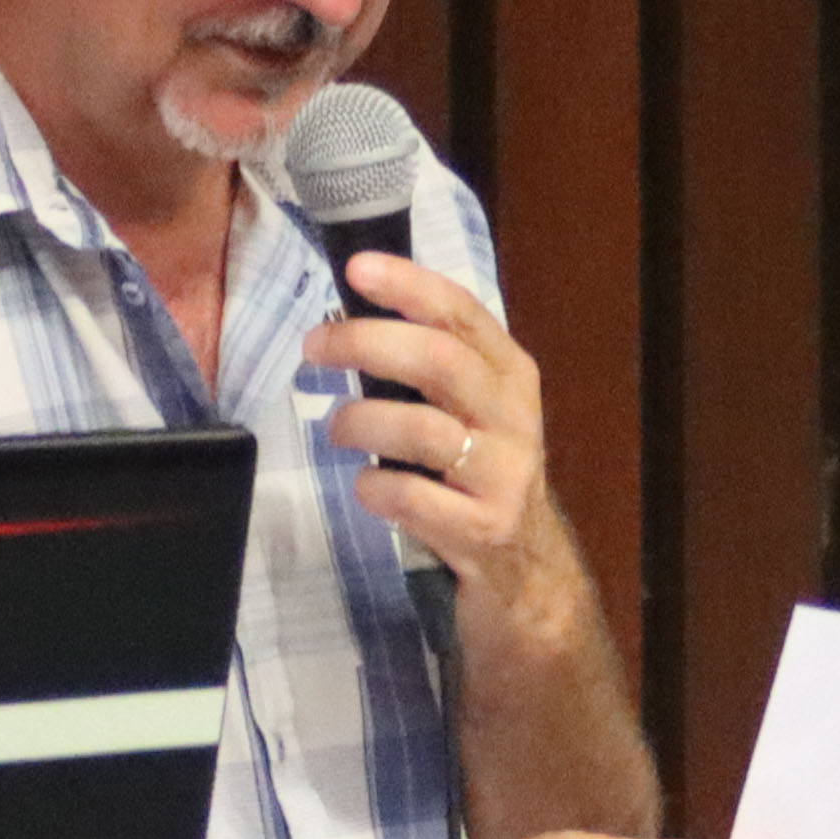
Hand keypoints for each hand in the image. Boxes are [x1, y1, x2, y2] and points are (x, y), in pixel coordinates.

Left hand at [311, 250, 567, 595]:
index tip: (355, 269)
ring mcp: (503, 476)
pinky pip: (414, 498)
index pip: (462, 313)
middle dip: (366, 343)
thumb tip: (348, 317)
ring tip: (336, 429)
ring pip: (423, 430)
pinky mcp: (484, 529)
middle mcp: (514, 417)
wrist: (525, 568)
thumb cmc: (478, 474)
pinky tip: (365, 488)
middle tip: (314, 347)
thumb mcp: (473, 411)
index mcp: (510, 374)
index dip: (408, 286)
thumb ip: (432, 367)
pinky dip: (376, 488)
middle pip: (439, 361)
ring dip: (361, 422)